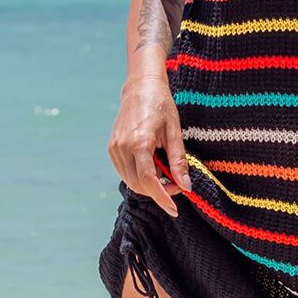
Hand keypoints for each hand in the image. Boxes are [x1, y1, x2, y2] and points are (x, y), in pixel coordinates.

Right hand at [107, 75, 191, 216]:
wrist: (141, 88)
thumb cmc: (162, 106)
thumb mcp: (175, 132)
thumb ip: (179, 161)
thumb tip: (186, 186)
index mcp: (139, 142)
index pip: (148, 180)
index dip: (162, 197)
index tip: (174, 209)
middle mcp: (123, 147)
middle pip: (138, 184)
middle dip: (158, 192)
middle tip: (176, 187)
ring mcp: (114, 148)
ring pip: (130, 180)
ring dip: (148, 185)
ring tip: (165, 175)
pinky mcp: (112, 148)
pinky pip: (125, 171)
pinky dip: (139, 176)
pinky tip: (152, 167)